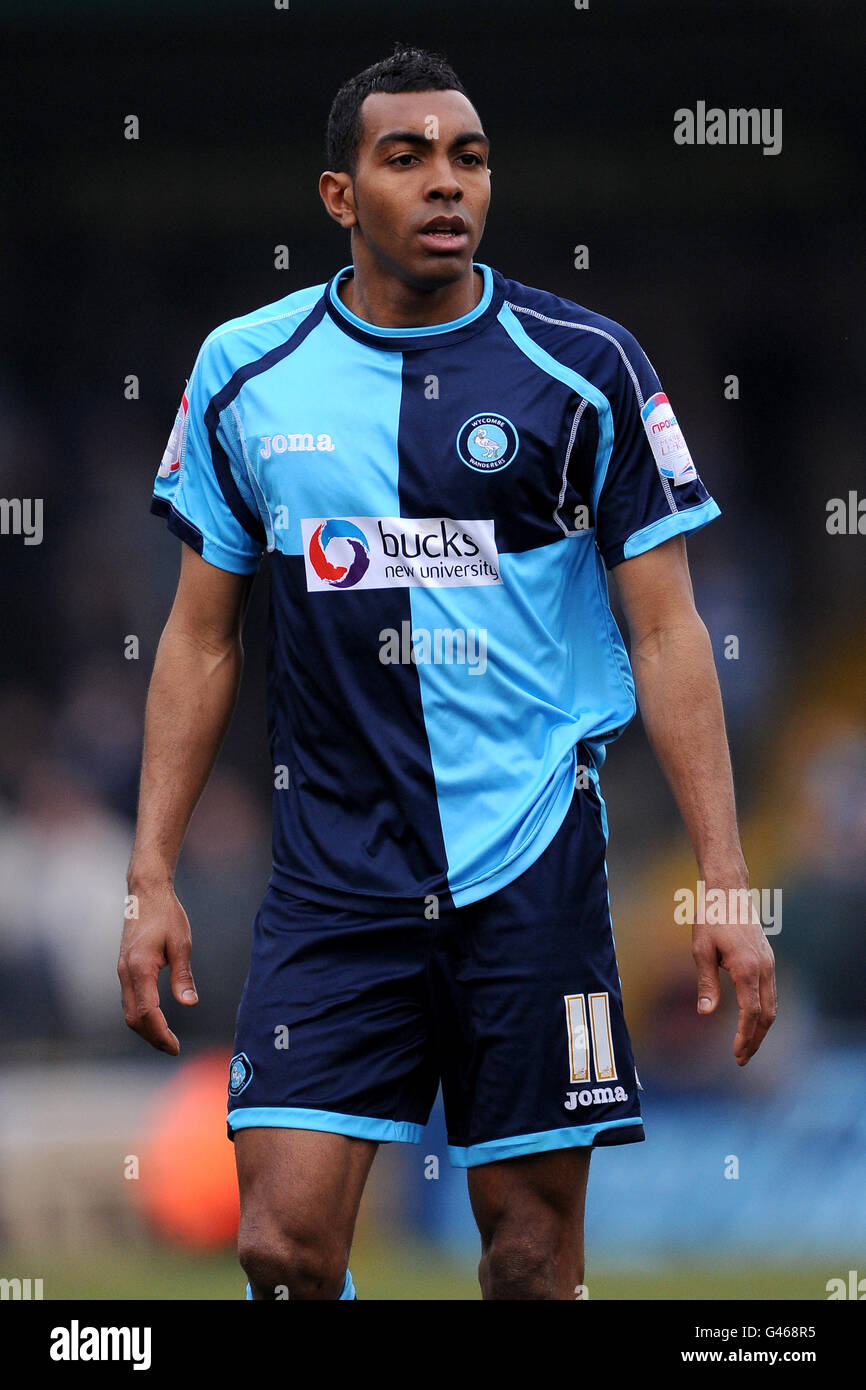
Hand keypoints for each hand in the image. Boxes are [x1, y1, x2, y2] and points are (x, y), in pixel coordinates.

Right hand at [118, 883, 197, 1053]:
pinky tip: (156, 1020)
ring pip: (128, 1011)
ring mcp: (122, 971)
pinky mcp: (124, 968)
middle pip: (133, 1018)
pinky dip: (141, 1016)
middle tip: (173, 1048)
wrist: (146, 893)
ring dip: (146, 1029)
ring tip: (166, 1039)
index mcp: (140, 968)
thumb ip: (183, 976)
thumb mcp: (181, 943)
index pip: (147, 1012)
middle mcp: (125, 972)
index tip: (175, 1047)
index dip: (160, 1033)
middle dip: (152, 1037)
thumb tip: (189, 1004)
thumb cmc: (167, 915)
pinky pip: (129, 1000)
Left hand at [691, 885, 776, 1065]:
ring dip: (761, 1028)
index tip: (736, 1055)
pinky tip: (752, 1019)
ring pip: (772, 1005)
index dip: (745, 1037)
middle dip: (756, 1040)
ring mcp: (769, 963)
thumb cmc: (710, 918)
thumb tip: (706, 1013)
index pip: (751, 1013)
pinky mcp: (767, 959)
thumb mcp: (701, 950)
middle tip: (741, 1059)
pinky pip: (771, 992)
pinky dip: (764, 1012)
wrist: (729, 891)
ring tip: (747, 1046)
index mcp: (746, 968)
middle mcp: (763, 968)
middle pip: (767, 1015)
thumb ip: (706, 983)